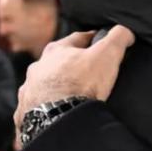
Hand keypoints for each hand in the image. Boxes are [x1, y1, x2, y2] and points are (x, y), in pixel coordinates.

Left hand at [13, 26, 135, 127]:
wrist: (59, 118)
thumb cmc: (81, 84)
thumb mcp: (107, 54)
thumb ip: (117, 38)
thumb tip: (125, 31)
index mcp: (56, 50)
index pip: (78, 38)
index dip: (92, 39)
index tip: (100, 42)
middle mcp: (38, 68)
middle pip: (57, 62)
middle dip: (69, 65)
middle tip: (85, 71)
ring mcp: (29, 90)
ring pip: (42, 84)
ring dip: (53, 87)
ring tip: (67, 95)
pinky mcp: (26, 111)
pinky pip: (34, 107)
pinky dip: (43, 109)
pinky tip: (52, 114)